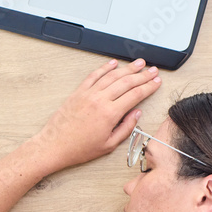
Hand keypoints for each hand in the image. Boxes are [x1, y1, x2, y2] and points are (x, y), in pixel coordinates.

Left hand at [31, 59, 160, 171]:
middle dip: (142, 75)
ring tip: (138, 63)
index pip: (135, 95)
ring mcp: (88, 94)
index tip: (156, 82)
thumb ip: (126, 128)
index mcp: (110, 114)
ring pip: (112, 76)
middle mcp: (100, 100)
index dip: (148, 87)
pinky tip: (113, 63)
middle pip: (127, 82)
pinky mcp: (79, 92)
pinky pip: (94, 75)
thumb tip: (136, 114)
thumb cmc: (79, 148)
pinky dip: (105, 68)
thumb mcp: (109, 145)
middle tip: (153, 70)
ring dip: (127, 68)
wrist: (54, 145)